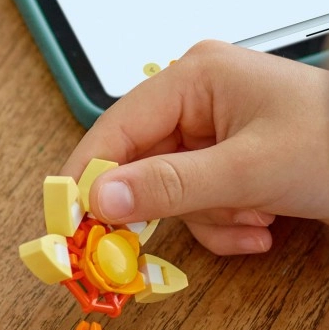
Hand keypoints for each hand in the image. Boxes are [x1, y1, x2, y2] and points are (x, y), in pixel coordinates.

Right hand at [62, 41, 328, 254]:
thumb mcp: (251, 170)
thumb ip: (169, 186)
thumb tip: (100, 200)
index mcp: (194, 77)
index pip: (114, 129)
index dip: (86, 177)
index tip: (65, 223)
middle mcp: (196, 98)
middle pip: (139, 164)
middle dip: (165, 206)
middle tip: (134, 252)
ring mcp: (213, 130)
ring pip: (169, 190)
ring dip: (207, 218)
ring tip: (253, 219)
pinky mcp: (228, 159)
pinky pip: (198, 199)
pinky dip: (225, 222)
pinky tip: (264, 224)